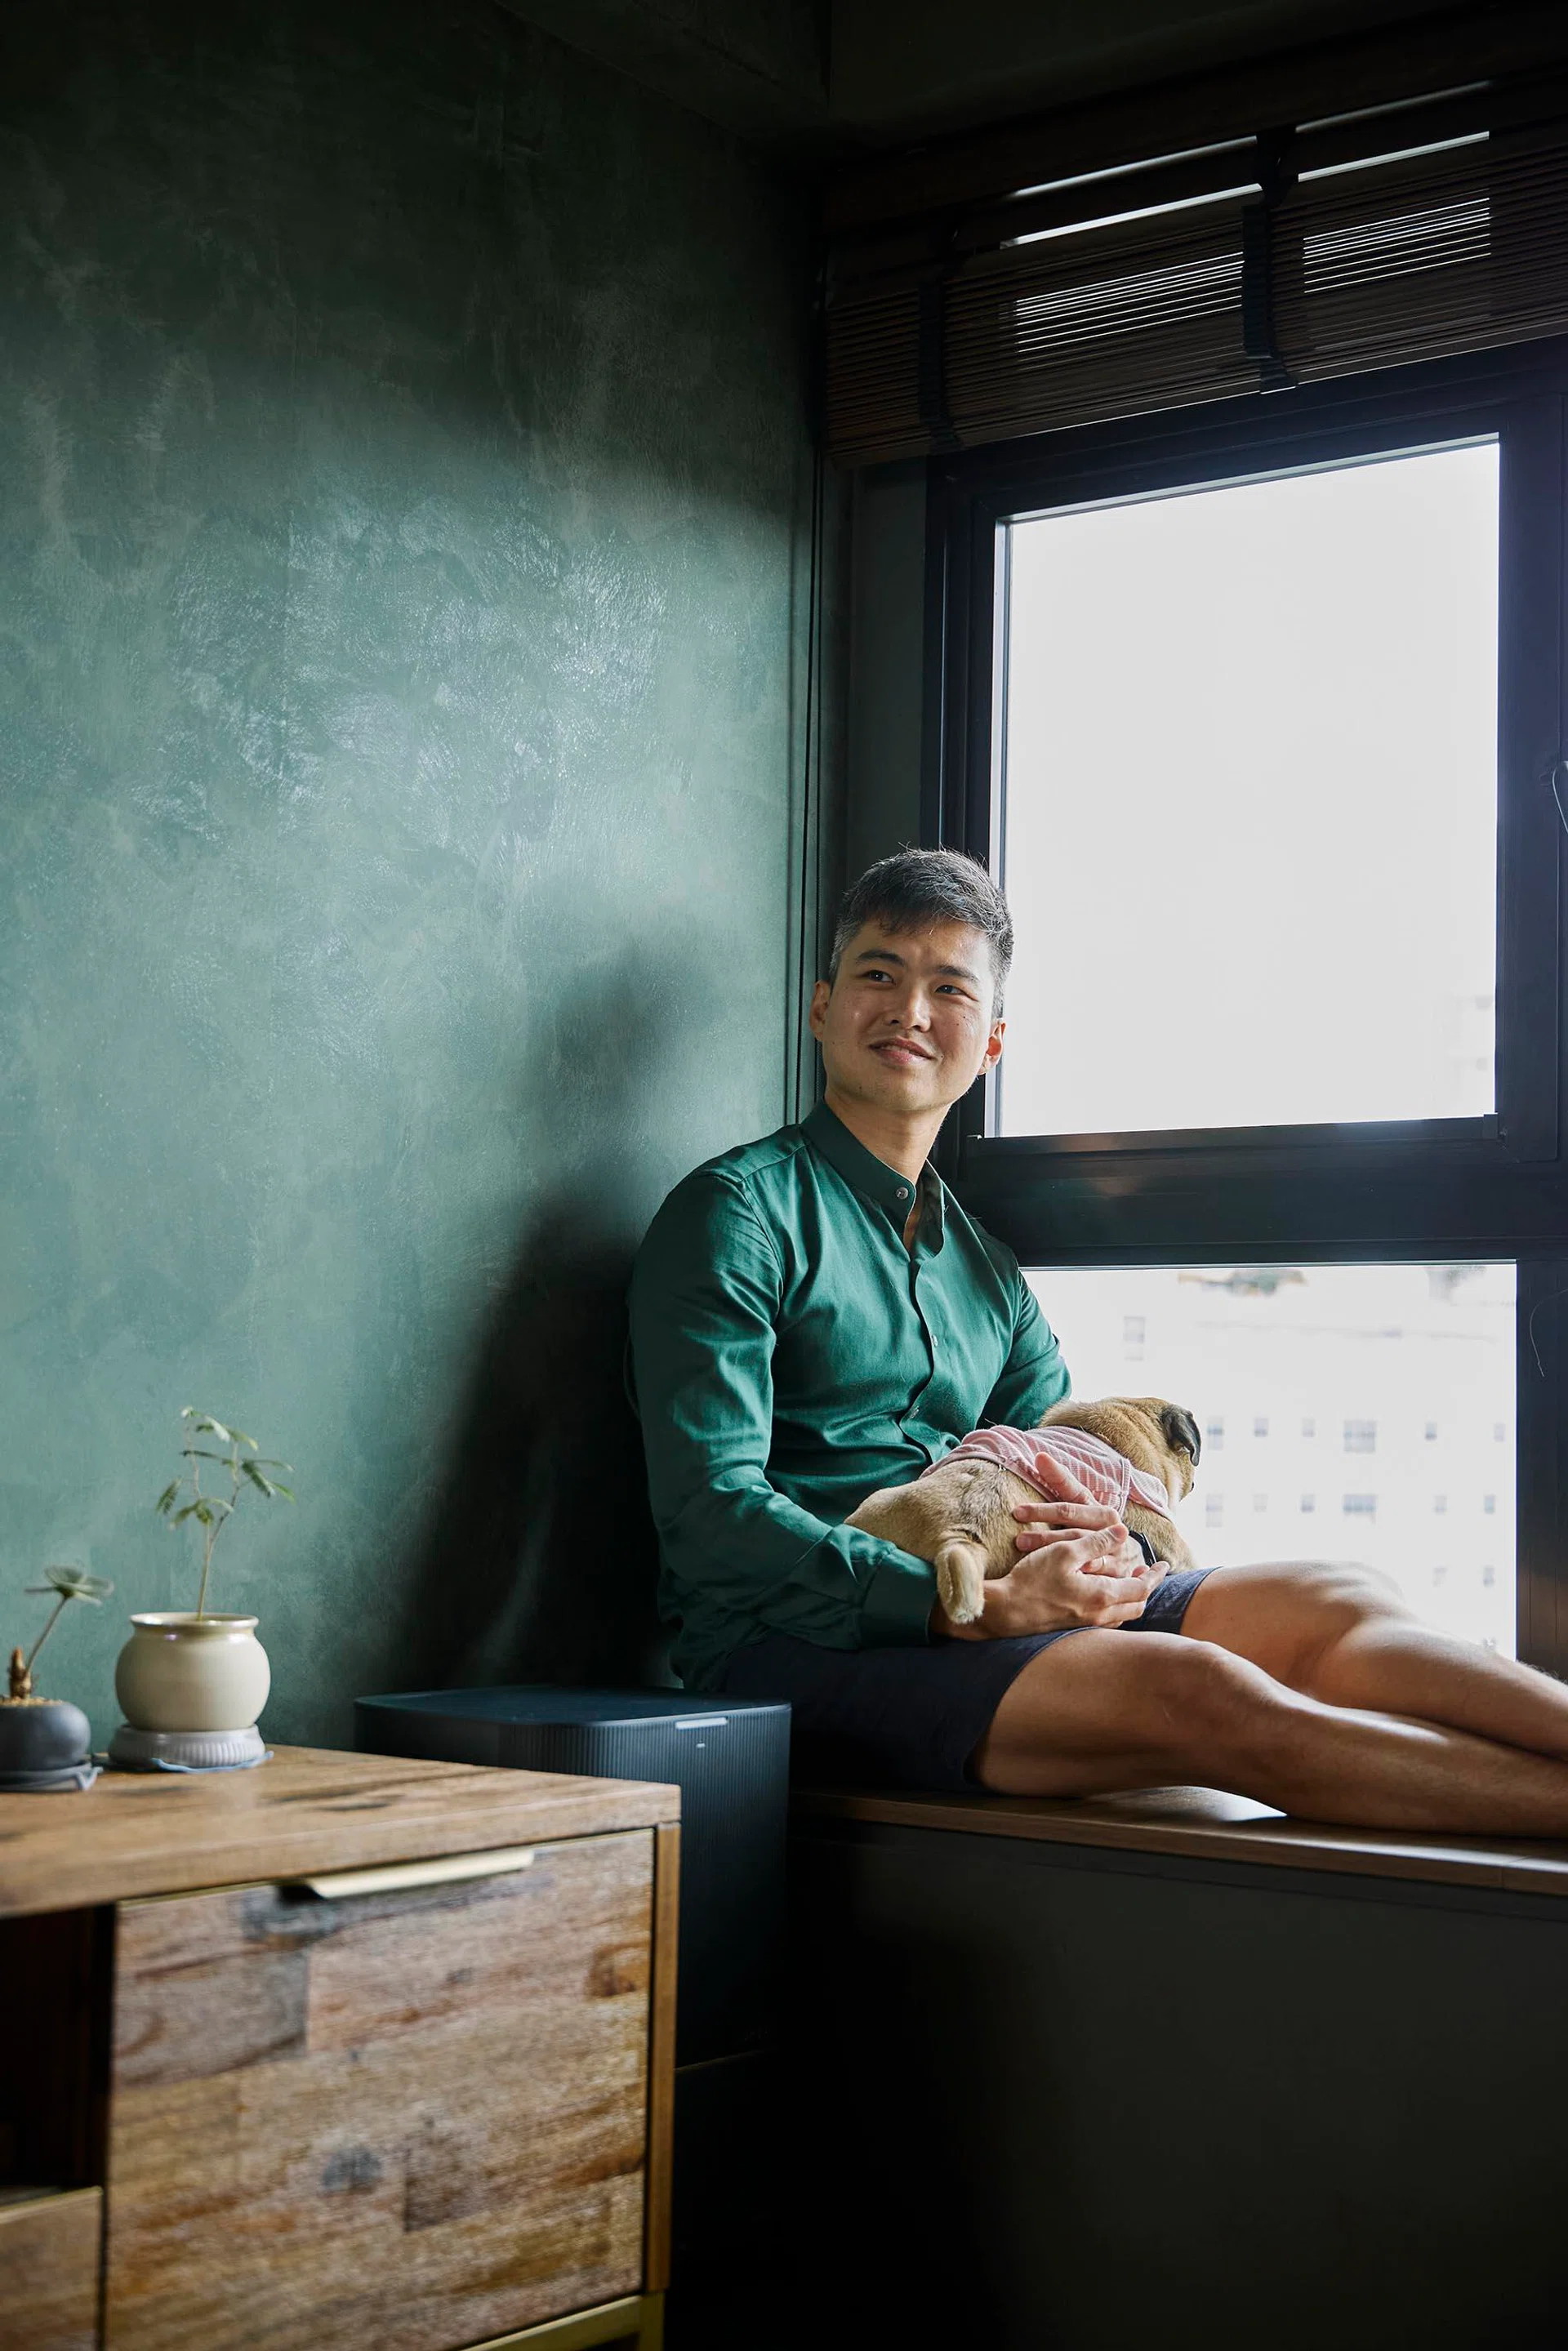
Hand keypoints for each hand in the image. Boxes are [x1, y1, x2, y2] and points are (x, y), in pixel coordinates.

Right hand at [933, 1462, 1164, 1640]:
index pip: (1142, 1587)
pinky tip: (1105, 1594)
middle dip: (1146, 1587)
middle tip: (1149, 1572)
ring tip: (1130, 1580)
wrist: (1005, 1612)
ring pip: (1123, 1615)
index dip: (1154, 1575)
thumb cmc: (1033, 1580)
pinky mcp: (1074, 1628)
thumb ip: (1096, 1542)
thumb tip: (1122, 1533)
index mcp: (1102, 1596)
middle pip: (1137, 1605)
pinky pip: (1107, 1620)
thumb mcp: (1064, 1552)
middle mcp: (1100, 1615)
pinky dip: (1115, 1607)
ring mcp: (1086, 1625)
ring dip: (1131, 1597)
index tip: (1163, 1564)